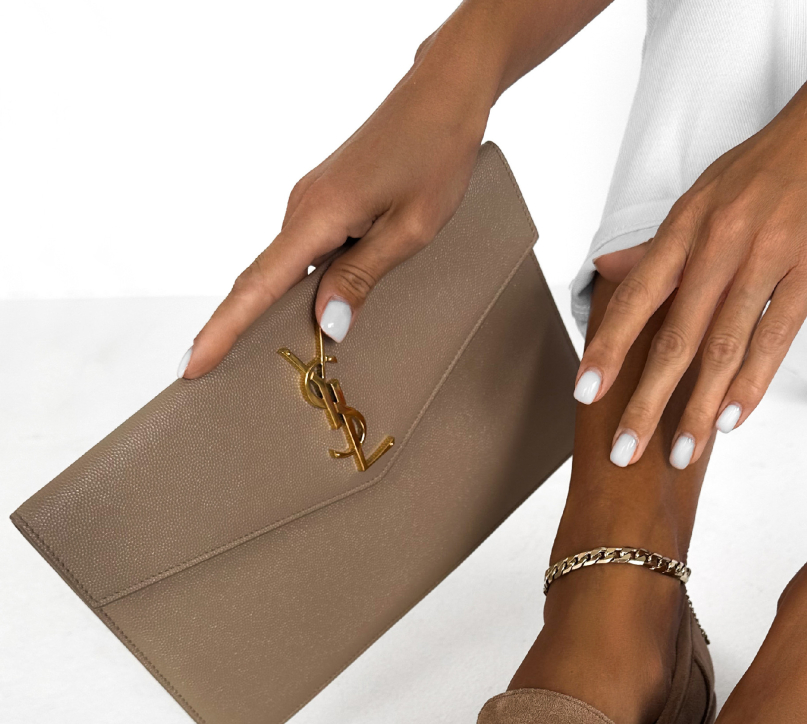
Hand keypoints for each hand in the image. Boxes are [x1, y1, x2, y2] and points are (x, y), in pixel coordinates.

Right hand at [183, 34, 490, 377]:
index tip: (193, 364)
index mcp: (318, 215)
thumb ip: (362, 278)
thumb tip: (324, 325)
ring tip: (261, 359)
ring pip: (285, 270)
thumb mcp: (409, 229)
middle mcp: (303, 208)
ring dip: (275, 312)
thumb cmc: (435, 156)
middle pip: (261, 282)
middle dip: (234, 330)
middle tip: (206, 376)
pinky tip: (316, 313)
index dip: (223, 330)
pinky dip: (301, 287)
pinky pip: (304, 255)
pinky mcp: (326, 203)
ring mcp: (311, 204)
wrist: (444, 95)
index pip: (258, 286)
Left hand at [574, 69, 806, 467]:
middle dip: (645, 400)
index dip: (608, 349)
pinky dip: (751, 382)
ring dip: (698, 407)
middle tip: (624, 452)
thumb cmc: (774, 160)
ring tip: (681, 454)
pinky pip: (775, 336)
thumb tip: (608, 268)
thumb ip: (659, 243)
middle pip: (673, 336)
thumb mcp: (706, 192)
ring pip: (722, 346)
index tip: (583, 394)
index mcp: (686, 227)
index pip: (635, 298)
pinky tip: (731, 419)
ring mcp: (764, 256)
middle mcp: (717, 243)